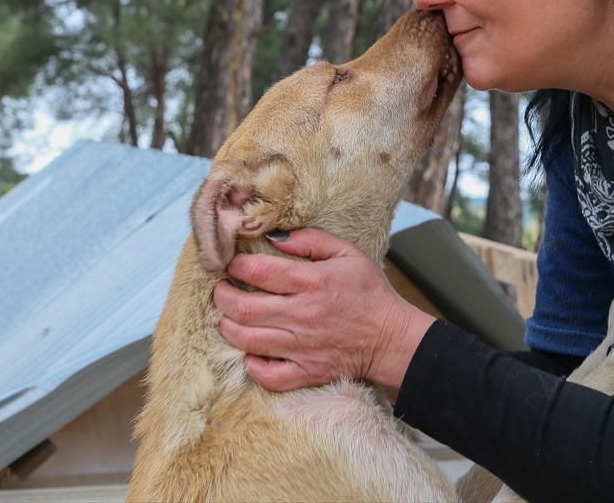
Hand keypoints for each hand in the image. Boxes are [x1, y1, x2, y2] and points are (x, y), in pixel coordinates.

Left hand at [212, 227, 435, 398]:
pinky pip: (267, 375)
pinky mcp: (306, 372)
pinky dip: (252, 365)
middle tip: (221, 290)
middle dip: (222, 296)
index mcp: (312, 282)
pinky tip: (251, 352)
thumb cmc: (370, 293)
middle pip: (243, 308)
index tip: (232, 265)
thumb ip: (310, 240)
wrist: (392, 338)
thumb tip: (276, 238)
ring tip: (230, 317)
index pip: (257, 271)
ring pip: (247, 340)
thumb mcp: (347, 253)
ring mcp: (302, 347)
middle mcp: (302, 315)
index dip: (235, 266)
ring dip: (229, 327)